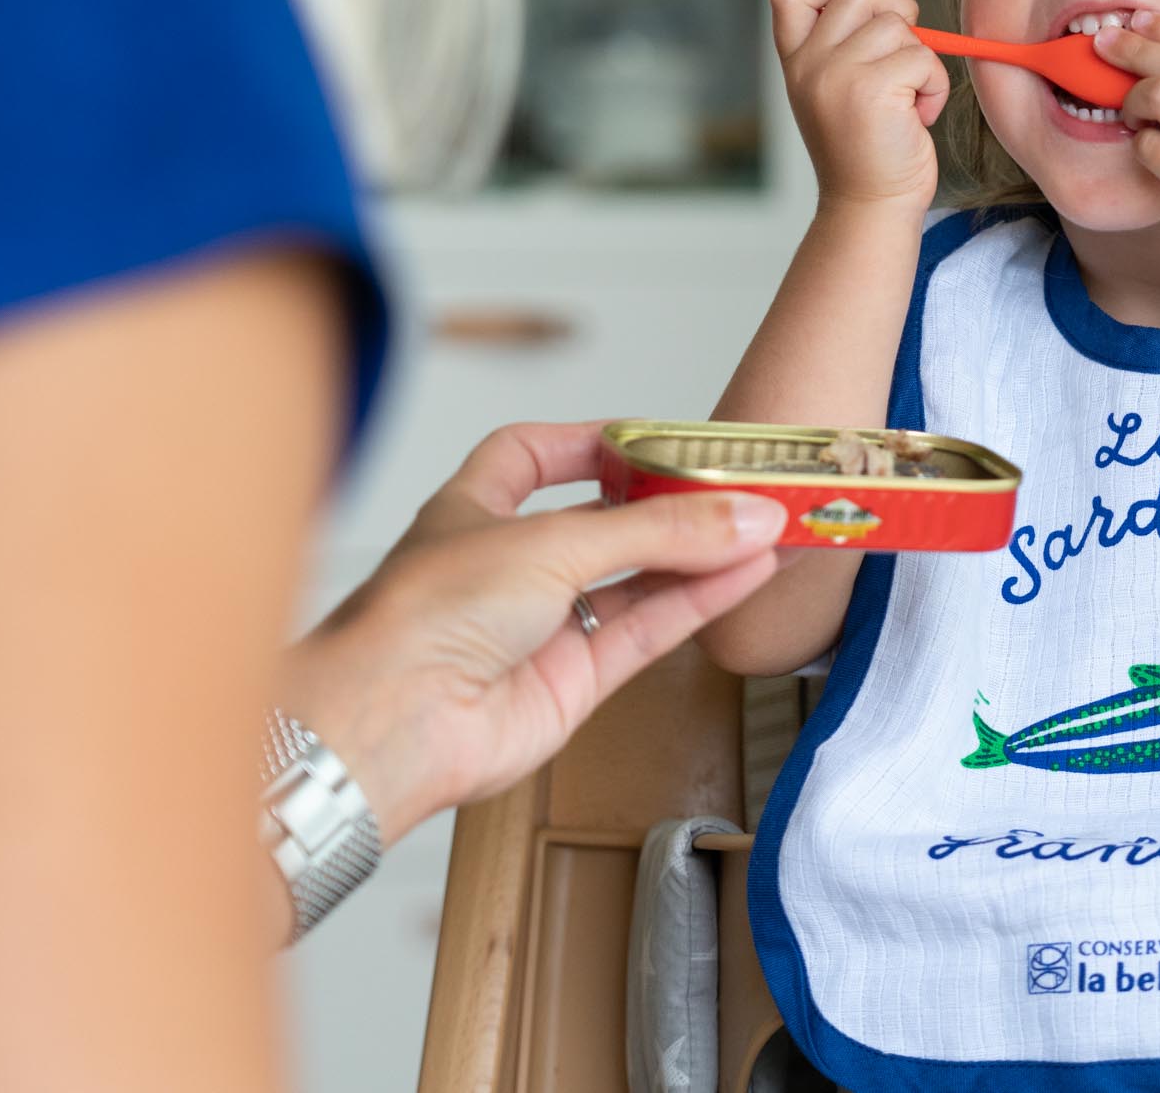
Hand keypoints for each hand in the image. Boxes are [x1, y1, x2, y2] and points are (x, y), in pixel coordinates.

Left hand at [278, 422, 791, 844]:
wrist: (392, 723)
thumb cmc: (425, 616)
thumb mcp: (552, 542)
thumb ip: (656, 530)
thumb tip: (743, 515)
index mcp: (474, 510)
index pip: (533, 457)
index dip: (591, 441)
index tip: (656, 435)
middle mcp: (507, 566)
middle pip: (605, 522)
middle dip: (671, 505)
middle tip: (739, 487)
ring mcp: (541, 627)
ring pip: (636, 580)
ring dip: (700, 554)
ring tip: (767, 527)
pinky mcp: (571, 683)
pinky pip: (647, 631)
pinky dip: (698, 602)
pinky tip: (747, 572)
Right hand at [770, 0, 948, 211]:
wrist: (870, 207)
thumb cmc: (866, 150)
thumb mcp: (835, 90)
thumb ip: (843, 45)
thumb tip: (886, 4)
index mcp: (796, 61)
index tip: (859, 14)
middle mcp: (809, 64)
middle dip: (894, 12)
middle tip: (899, 55)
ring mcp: (836, 75)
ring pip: (897, 23)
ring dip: (918, 57)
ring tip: (907, 98)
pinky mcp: (872, 90)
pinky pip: (923, 57)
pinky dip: (935, 85)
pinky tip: (919, 116)